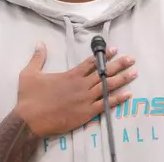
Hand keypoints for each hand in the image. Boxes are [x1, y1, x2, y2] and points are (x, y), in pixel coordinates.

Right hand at [13, 41, 136, 137]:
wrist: (30, 120)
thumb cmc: (29, 98)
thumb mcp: (29, 73)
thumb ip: (38, 58)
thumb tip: (40, 43)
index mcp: (70, 75)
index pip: (90, 62)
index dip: (103, 55)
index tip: (114, 49)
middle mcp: (81, 85)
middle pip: (103, 72)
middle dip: (119, 64)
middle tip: (131, 58)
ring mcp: (85, 100)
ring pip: (107, 87)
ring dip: (122, 79)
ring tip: (134, 73)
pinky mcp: (86, 113)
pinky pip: (105, 105)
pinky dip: (117, 99)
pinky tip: (127, 95)